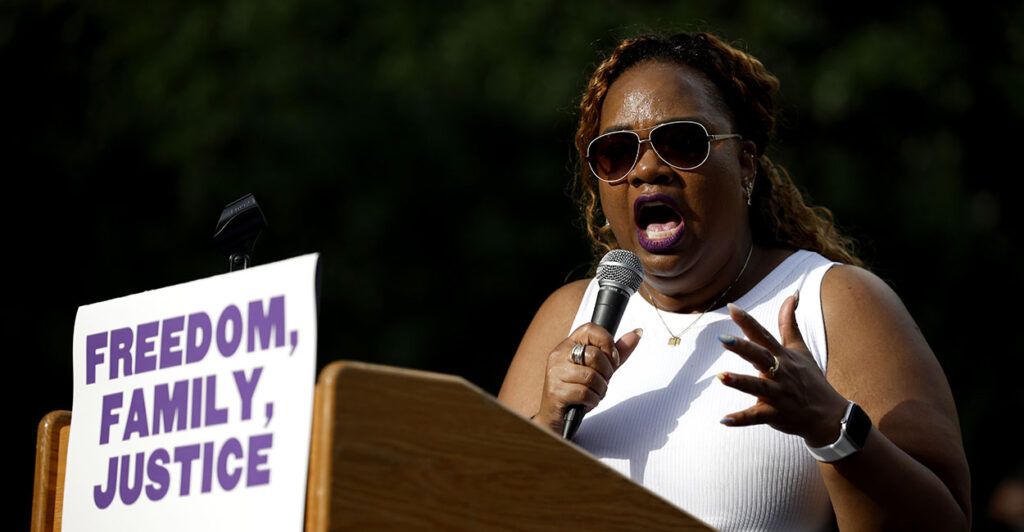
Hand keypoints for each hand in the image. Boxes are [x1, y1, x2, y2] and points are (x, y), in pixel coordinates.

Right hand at [533, 323, 642, 432]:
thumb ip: (617, 352)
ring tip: (594, 392)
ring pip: (591, 376)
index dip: (607, 342)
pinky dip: (593, 401)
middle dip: (607, 372)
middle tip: (602, 380)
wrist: (557, 417)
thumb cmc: (577, 390)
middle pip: (594, 354)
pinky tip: (588, 401)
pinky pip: (584, 393)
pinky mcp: (555, 392)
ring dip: (600, 389)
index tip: (612, 358)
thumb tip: (636, 333)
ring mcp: (555, 373)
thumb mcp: (599, 368)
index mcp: (568, 345)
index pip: (590, 329)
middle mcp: (559, 355)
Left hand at [716, 292, 848, 445]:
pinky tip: (724, 419)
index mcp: (783, 356)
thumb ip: (789, 323)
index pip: (764, 335)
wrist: (830, 416)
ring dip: (740, 382)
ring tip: (721, 377)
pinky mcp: (776, 414)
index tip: (731, 308)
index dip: (748, 322)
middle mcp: (781, 373)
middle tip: (722, 339)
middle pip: (760, 357)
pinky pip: (757, 417)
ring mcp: (779, 395)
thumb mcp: (800, 349)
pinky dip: (742, 418)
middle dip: (743, 348)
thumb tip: (792, 294)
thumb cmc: (810, 379)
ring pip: (758, 387)